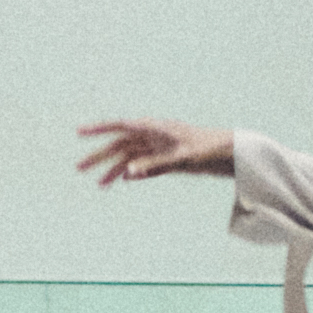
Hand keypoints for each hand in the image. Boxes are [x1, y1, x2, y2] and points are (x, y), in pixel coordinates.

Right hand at [72, 118, 239, 188]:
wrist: (233, 154)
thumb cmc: (209, 151)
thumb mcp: (182, 159)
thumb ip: (154, 165)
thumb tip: (127, 174)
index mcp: (155, 129)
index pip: (120, 126)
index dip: (98, 129)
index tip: (79, 133)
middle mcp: (154, 136)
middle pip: (120, 145)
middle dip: (99, 156)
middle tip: (78, 169)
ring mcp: (160, 147)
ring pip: (130, 158)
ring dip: (113, 170)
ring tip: (99, 185)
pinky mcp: (168, 159)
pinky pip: (144, 165)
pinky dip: (132, 172)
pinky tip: (122, 181)